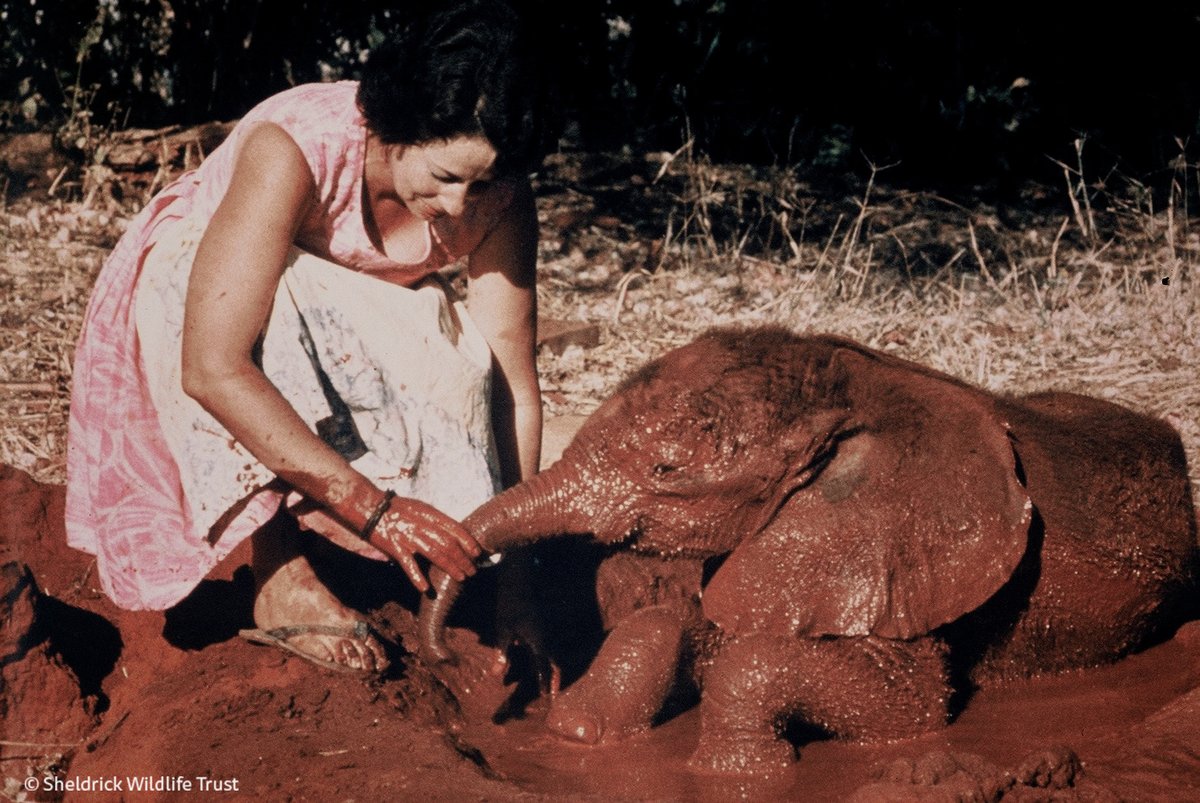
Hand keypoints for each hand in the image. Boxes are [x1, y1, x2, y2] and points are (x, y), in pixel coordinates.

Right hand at [366, 496, 482, 591]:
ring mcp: (408, 537)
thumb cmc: (397, 508)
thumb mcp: (420, 508)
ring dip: (450, 567)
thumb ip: (436, 520)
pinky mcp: (395, 547)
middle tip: (472, 570)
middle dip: (463, 559)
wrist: (370, 508)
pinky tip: (425, 588)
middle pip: (448, 544)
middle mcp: (421, 525)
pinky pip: (408, 564)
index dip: (468, 541)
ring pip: (435, 554)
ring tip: (461, 577)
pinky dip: (416, 576)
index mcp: (429, 514)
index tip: (477, 552)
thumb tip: (453, 533)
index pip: (454, 528)